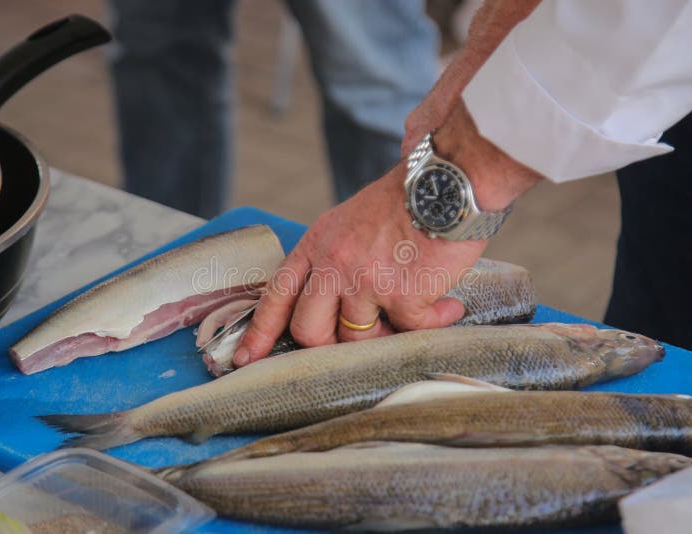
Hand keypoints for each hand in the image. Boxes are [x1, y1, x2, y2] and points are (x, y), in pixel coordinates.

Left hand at [233, 99, 541, 366]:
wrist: (446, 180)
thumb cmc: (404, 202)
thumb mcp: (349, 223)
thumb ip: (331, 260)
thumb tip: (332, 306)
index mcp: (317, 244)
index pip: (277, 295)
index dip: (260, 332)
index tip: (246, 358)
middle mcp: (334, 263)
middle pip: (309, 330)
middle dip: (327, 344)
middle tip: (355, 338)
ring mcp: (365, 281)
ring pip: (358, 338)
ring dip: (387, 332)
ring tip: (412, 308)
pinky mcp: (402, 295)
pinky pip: (411, 330)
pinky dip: (433, 320)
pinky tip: (445, 305)